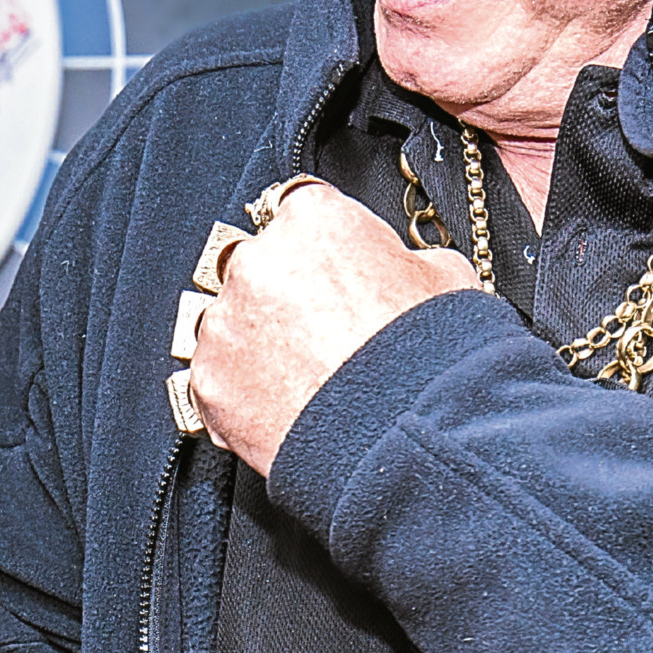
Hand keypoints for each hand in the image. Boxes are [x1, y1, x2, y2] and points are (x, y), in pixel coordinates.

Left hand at [187, 181, 480, 473]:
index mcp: (312, 220)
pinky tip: (282, 406)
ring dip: (255, 342)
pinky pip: (215, 375)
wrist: (404, 439)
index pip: (301, 214)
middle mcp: (256, 260)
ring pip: (228, 321)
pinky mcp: (207, 378)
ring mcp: (224, 321)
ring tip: (303, 376)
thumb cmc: (428, 359)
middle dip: (282, 293)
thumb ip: (405, 260)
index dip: (321, 248)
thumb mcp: (445, 280)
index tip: (329, 272)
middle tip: (320, 332)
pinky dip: (240, 390)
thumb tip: (402, 269)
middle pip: (258, 265)